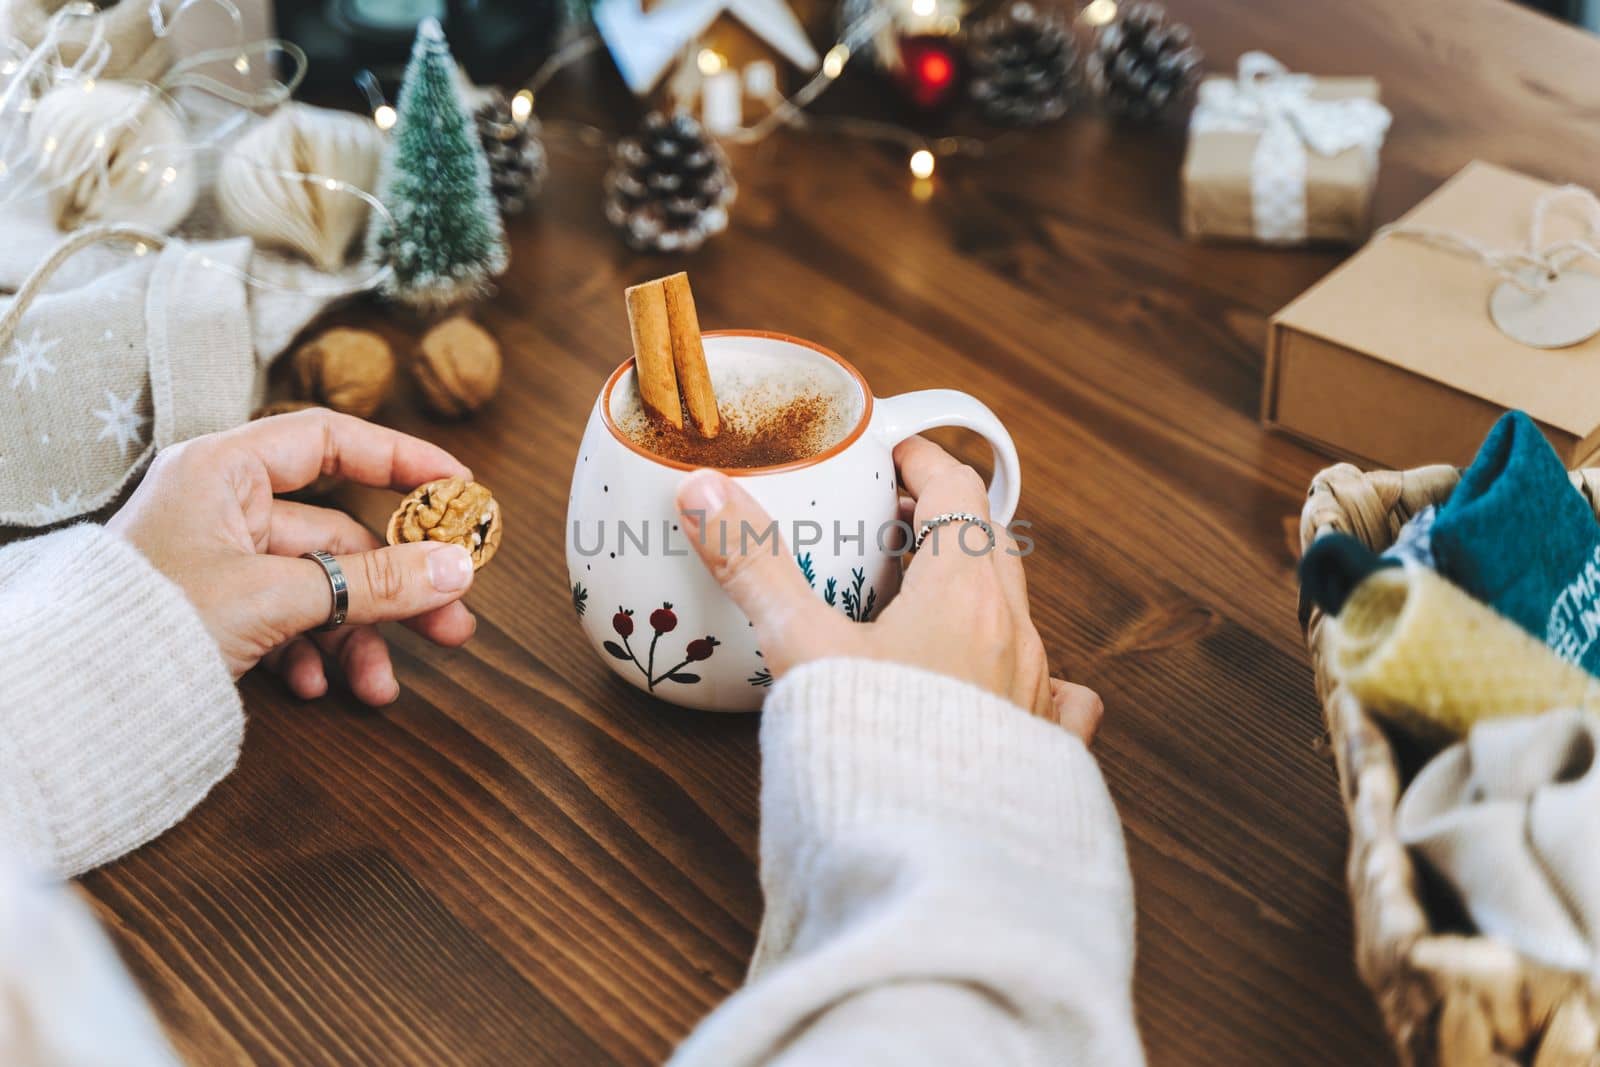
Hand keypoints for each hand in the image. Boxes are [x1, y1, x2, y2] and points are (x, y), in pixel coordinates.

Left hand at [106, 408, 478, 705]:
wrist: (70, 703)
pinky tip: (319, 688)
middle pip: (339, 533)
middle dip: (396, 587)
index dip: (400, 459)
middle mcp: (223, 507)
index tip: (458, 487)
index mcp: (223, 470)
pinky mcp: (215, 610)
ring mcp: (219, 561)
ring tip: (382, 686)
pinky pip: (286, 622)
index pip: (330, 440)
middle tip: (454, 618)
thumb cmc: (150, 624)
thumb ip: (374, 583)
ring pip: (320, 588)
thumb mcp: (277, 597)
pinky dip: (311, 655)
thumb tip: (455, 568)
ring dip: (358, 639)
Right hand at [675, 436, 1102, 740]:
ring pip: (1016, 614)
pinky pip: (1055, 693)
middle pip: (991, 545)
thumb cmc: (868, 748)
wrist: (927, 861)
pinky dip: (1028, 671)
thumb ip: (753, 566)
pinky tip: (1003, 684)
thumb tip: (706, 492)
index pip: (959, 491)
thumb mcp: (800, 647)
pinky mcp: (1040, 749)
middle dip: (946, 520)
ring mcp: (1034, 692)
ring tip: (919, 599)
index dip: (925, 462)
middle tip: (892, 520)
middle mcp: (1014, 634)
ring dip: (975, 590)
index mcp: (965, 592)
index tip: (893, 455)